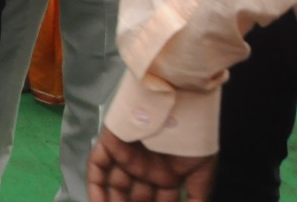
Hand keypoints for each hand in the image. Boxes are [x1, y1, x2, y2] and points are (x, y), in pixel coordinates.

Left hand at [87, 127, 215, 201]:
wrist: (179, 103)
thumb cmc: (192, 136)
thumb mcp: (201, 170)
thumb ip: (196, 196)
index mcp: (166, 173)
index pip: (158, 201)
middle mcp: (144, 167)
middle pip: (134, 197)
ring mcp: (126, 155)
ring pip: (113, 185)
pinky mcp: (109, 143)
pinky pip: (97, 167)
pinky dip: (95, 187)